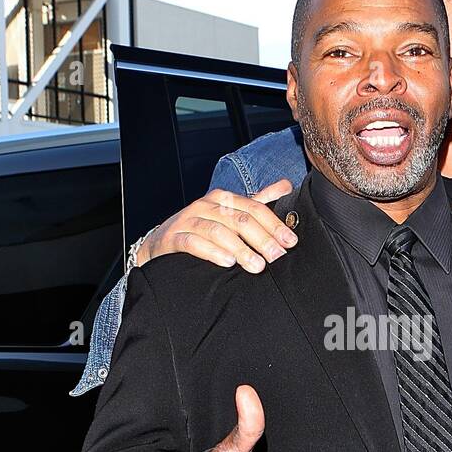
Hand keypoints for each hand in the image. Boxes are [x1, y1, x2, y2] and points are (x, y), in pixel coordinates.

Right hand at [136, 181, 297, 271]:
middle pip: (240, 220)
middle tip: (277, 257)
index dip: (274, 225)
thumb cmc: (202, 227)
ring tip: (257, 266)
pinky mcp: (174, 237)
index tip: (290, 242)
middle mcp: (207, 206)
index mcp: (224, 198)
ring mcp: (189, 220)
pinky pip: (194, 243)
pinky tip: (227, 262)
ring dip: (241, 249)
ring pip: (219, 231)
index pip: (255, 208)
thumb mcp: (230, 212)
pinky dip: (212, 252)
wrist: (161, 241)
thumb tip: (286, 185)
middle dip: (262, 239)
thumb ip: (257, 201)